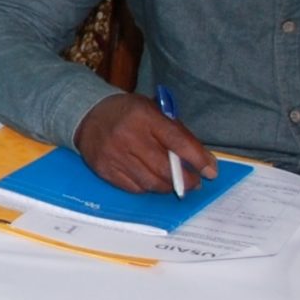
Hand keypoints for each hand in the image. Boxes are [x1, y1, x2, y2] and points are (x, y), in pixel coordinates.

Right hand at [72, 93, 216, 194]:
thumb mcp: (153, 111)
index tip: (211, 171)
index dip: (197, 159)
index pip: (177, 141)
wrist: (88, 115)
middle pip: (164, 168)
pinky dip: (148, 187)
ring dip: (168, 186)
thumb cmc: (128, 113)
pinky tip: (152, 181)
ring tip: (175, 183)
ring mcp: (114, 154)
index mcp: (144, 116)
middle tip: (195, 182)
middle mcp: (127, 136)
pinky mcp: (104, 169)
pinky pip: (134, 188)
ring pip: (150, 182)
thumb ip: (177, 132)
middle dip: (186, 179)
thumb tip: (202, 161)